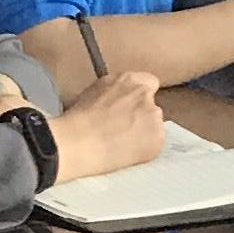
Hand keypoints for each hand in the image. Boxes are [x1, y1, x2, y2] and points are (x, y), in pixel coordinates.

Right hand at [49, 72, 165, 182]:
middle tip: (123, 130)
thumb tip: (115, 101)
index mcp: (129, 80)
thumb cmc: (76, 121)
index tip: (131, 109)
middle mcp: (145, 94)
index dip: (140, 98)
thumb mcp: (93, 93)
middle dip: (141, 117)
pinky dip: (144, 149)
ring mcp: (154, 115)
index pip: (149, 83)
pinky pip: (155, 143)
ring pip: (154, 125)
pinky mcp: (157, 137)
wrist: (77, 142)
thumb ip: (113, 93)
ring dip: (144, 133)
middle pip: (151, 106)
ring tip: (121, 144)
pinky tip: (126, 153)